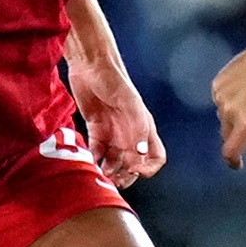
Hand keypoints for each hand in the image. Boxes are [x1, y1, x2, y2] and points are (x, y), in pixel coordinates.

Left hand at [71, 64, 166, 185]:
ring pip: (114, 161)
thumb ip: (137, 128)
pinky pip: (97, 150)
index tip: (135, 171)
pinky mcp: (96, 129)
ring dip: (109, 170)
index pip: (155, 157)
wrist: (91, 66)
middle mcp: (130, 134)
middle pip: (133, 164)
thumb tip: (141, 155)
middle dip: (126, 176)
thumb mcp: (129, 104)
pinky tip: (89, 160)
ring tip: (100, 173)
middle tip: (114, 180)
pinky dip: (94, 158)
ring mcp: (113, 132)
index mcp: (144, 129)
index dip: (148, 168)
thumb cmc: (115, 81)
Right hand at [211, 43, 245, 168]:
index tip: (238, 164)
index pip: (230, 150)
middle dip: (237, 137)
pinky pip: (220, 99)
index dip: (233, 160)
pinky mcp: (217, 83)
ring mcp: (221, 96)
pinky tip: (244, 91)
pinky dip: (229, 100)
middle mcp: (229, 112)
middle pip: (226, 134)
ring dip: (233, 117)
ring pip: (223, 116)